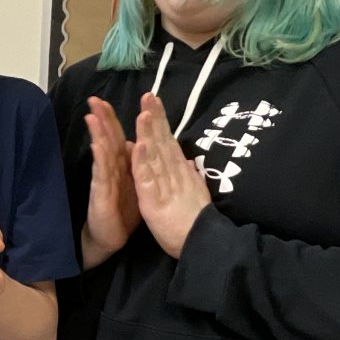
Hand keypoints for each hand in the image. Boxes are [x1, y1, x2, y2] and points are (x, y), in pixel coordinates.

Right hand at [82, 96, 140, 265]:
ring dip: (97, 134)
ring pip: (101, 152)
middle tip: (94, 99)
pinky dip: (99, 159)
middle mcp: (110, 169)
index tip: (108, 98)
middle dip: (101, 118)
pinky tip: (97, 146)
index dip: (113, 117)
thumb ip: (135, 162)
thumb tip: (137, 142)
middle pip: (106, 138)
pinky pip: (101, 175)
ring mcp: (104, 181)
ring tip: (92, 115)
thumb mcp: (134, 182)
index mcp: (121, 164)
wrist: (112, 237)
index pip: (117, 135)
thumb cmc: (123, 210)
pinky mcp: (100, 195)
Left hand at [132, 93, 210, 257]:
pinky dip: (143, 162)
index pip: (167, 141)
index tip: (153, 101)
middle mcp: (172, 174)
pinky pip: (147, 179)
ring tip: (143, 113)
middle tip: (148, 95)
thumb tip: (188, 159)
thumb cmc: (193, 221)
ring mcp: (164, 185)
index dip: (160, 121)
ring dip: (148, 134)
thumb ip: (189, 174)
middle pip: (162, 142)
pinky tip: (138, 145)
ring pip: (155, 156)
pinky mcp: (154, 200)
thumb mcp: (191, 192)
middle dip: (154, 118)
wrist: (201, 244)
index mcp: (178, 171)